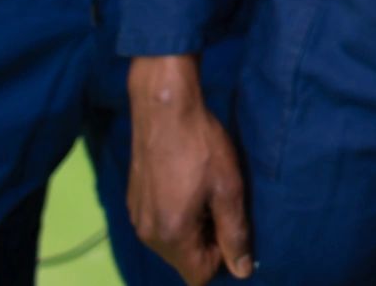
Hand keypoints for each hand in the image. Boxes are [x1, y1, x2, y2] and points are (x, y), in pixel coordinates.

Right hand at [127, 55, 251, 283]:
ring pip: (171, 242)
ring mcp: (136, 216)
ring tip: (204, 190)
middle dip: (206, 242)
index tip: (229, 224)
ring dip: (191, 227)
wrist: (164, 106)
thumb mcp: (228, 189)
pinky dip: (175, 214)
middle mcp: (147, 233)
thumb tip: (242, 271)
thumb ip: (235, 234)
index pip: (198, 276)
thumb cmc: (201, 146)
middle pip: (183, 260)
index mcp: (171, 235)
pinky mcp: (133, 199)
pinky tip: (186, 183)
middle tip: (219, 203)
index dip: (221, 257)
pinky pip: (159, 224)